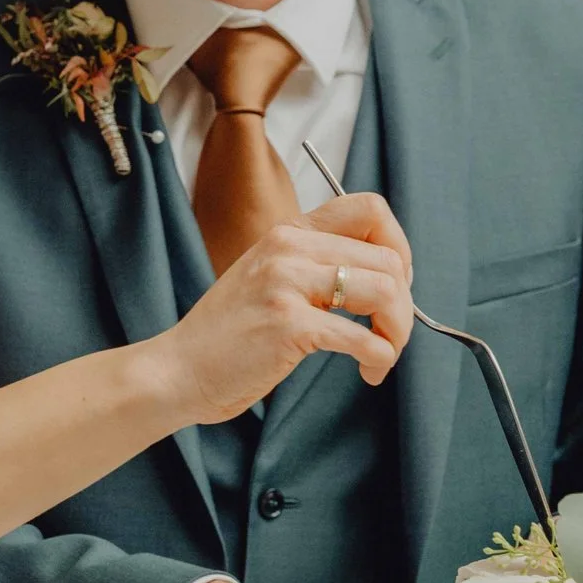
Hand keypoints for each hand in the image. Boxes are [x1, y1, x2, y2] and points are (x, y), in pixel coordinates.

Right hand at [148, 193, 416, 426]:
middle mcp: (289, 246)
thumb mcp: (268, 279)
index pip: (370, 210)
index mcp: (288, 231)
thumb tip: (384, 279)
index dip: (399, 248)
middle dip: (405, 304)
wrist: (177, 370)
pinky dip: (380, 358)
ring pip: (386, 291)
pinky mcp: (288, 324)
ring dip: (398, 331)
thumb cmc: (226, 336)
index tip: (394, 286)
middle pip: (388, 258)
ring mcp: (287, 282)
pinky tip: (369, 372)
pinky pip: (363, 337)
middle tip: (390, 335)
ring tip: (383, 355)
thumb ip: (313, 267)